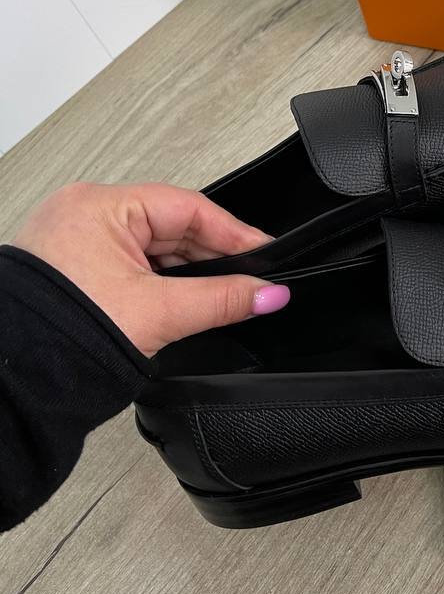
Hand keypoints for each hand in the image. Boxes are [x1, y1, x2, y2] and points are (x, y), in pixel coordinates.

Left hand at [12, 182, 289, 356]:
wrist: (13, 387)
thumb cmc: (61, 338)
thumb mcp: (159, 313)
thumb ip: (222, 300)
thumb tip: (269, 294)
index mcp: (98, 206)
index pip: (186, 208)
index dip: (232, 233)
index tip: (265, 254)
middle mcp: (83, 215)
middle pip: (171, 227)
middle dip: (211, 257)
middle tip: (251, 281)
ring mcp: (75, 243)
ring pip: (152, 249)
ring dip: (187, 273)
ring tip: (221, 297)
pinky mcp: (72, 270)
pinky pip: (131, 265)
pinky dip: (160, 283)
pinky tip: (183, 302)